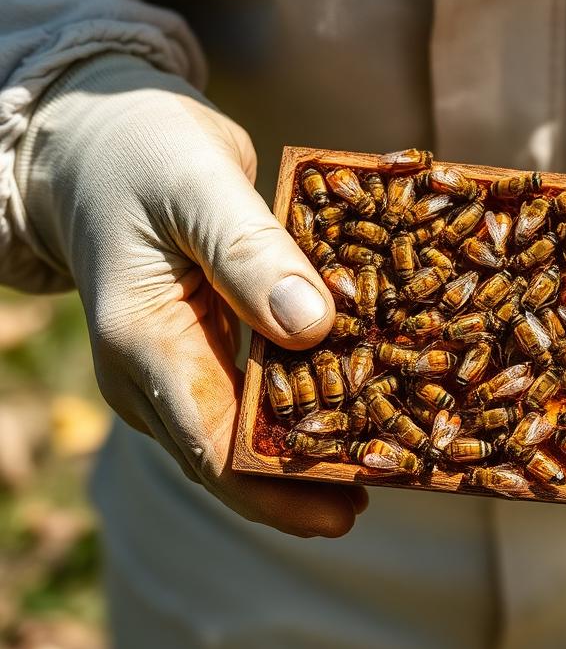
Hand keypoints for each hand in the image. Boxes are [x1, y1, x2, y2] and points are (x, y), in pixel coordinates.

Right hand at [18, 54, 365, 536]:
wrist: (99, 144)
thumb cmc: (144, 154)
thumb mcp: (198, 186)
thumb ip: (250, 254)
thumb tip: (314, 327)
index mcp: (143, 343)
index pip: (210, 443)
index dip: (278, 487)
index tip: (345, 504)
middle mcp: (151, 373)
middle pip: (229, 456)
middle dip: (304, 482)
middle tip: (383, 485)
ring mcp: (172, 368)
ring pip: (240, 433)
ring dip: (306, 452)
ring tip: (381, 458)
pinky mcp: (198, 352)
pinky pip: (248, 395)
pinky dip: (299, 406)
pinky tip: (351, 407)